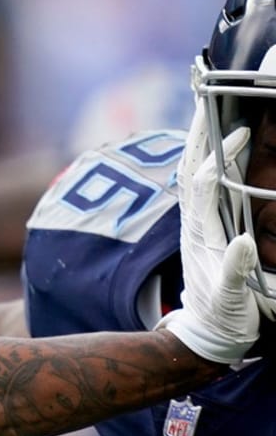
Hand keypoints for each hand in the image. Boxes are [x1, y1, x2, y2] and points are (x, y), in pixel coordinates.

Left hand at [158, 103, 259, 361]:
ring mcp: (199, 225)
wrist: (205, 336)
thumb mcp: (232, 300)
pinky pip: (202, 188)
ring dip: (198, 143)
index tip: (237, 133)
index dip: (219, 160)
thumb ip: (235, 273)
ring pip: (193, 176)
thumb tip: (243, 244)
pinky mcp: (206, 229)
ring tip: (207, 109)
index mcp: (203, 237)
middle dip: (199, 136)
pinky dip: (206, 161)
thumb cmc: (222, 319)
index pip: (206, 188)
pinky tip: (213, 145)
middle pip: (191, 171)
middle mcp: (196, 225)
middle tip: (206, 98)